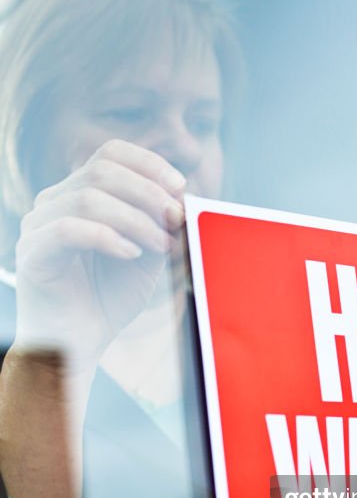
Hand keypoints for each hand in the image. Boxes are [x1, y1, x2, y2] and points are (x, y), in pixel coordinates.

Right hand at [14, 139, 185, 370]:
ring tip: (162, 245)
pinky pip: (68, 229)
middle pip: (102, 171)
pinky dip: (107, 237)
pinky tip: (131, 255)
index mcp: (79, 192)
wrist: (79, 344)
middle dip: (148, 193)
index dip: (148, 163)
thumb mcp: (147, 253)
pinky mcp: (33, 253)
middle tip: (176, 218)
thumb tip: (181, 196)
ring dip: (135, 219)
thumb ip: (159, 223)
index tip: (180, 186)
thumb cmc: (110, 297)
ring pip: (88, 198)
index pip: (110, 153)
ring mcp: (38, 224)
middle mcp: (54, 201)